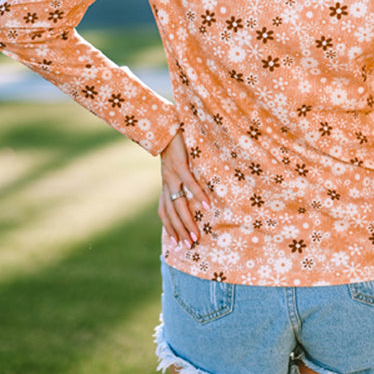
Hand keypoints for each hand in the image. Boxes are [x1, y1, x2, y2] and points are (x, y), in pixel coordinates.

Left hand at [158, 132, 210, 248]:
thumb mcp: (175, 168)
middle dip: (179, 231)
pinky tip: (207, 205)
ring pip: (178, 203)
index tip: (177, 244)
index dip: (169, 228)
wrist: (166, 127)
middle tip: (189, 246)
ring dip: (187, 221)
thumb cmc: (175, 148)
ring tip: (197, 235)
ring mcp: (172, 175)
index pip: (164, 212)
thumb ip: (180, 181)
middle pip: (171, 213)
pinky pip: (190, 183)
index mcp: (165, 185)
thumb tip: (193, 195)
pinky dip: (198, 195)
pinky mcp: (180, 164)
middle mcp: (166, 183)